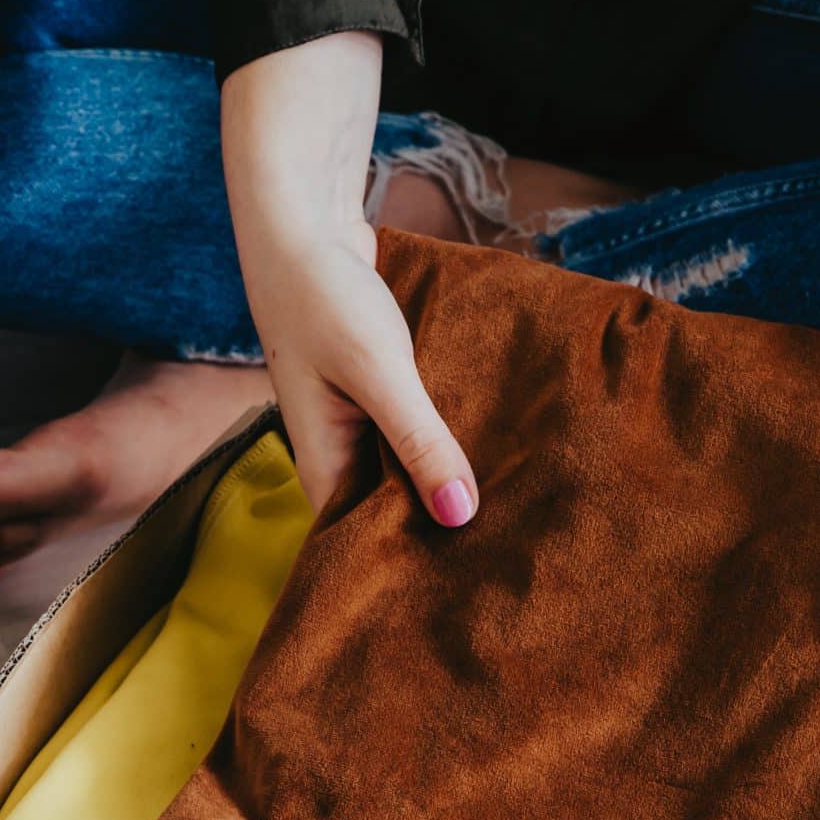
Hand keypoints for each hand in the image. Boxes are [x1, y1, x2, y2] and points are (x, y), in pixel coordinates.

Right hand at [221, 32, 476, 523]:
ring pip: (412, 472)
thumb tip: (459, 515)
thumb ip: (419, 441)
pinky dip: (451, 440)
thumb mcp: (379, 372)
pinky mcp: (381, 396)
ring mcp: (359, 426)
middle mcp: (340, 456)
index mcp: (325, 469)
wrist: (300, 224)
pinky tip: (500, 451)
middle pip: (394, 514)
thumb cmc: (323, 298)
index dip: (410, 572)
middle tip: (513, 562)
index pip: (365, 546)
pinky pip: (420, 433)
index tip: (466, 596)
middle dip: (443, 532)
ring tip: (520, 518)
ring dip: (452, 482)